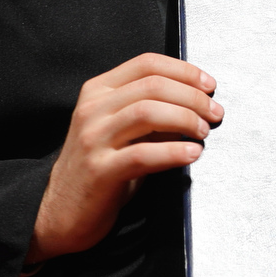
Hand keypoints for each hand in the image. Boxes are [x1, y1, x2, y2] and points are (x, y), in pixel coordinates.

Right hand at [28, 53, 220, 263]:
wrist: (60, 212)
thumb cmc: (99, 169)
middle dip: (193, 97)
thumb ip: (151, 113)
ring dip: (186, 119)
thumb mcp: (122, 131)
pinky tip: (192, 154)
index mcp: (98, 91)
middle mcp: (92, 110)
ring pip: (148, 112)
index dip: (184, 71)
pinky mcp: (99, 170)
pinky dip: (174, 152)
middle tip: (214, 113)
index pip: (147, 64)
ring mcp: (92, 139)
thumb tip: (197, 103)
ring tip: (204, 133)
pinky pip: (143, 154)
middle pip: (152, 86)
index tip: (209, 85)